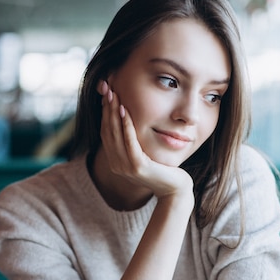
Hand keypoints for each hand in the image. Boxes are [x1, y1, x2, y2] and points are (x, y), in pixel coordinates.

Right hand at [99, 80, 193, 199]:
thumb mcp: (145, 154)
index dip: (104, 112)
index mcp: (116, 161)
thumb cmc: (163, 170)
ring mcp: (125, 167)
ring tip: (114, 95)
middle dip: (107, 108)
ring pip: (115, 135)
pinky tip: (125, 111)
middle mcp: (117, 165)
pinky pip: (129, 142)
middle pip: (108, 131)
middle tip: (106, 88)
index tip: (106, 93)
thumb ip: (135, 142)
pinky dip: (126, 126)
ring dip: (114, 113)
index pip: (106, 132)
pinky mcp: (137, 167)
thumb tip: (130, 121)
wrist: (175, 190)